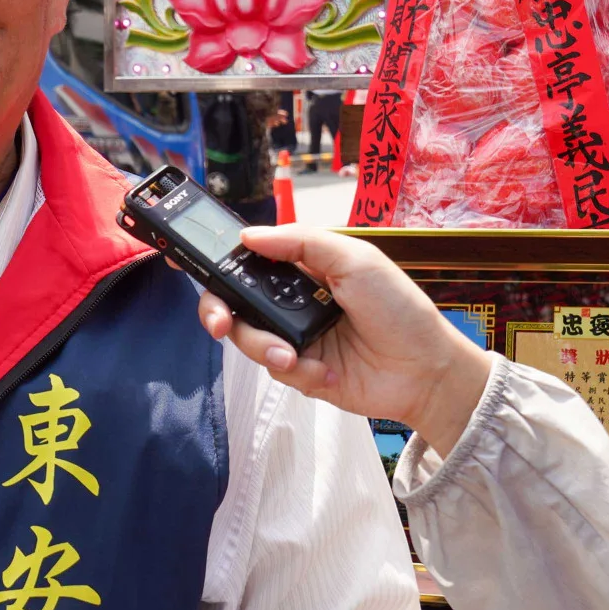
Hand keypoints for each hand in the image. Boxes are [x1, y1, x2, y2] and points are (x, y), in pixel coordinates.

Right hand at [198, 226, 492, 454]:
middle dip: (216, 311)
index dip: (216, 261)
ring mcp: (294, 337)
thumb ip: (300, 242)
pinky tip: (326, 373)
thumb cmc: (398, 308)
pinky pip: (276, 370)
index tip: (182, 261)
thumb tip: (248, 235)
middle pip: (233, 302)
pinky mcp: (302, 372)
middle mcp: (292, 302)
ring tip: (293, 356)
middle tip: (217, 323)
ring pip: (248, 339)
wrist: (425, 369)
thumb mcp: (354, 259)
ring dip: (263, 347)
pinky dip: (297, 371)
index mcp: (302, 269)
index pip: (249, 260)